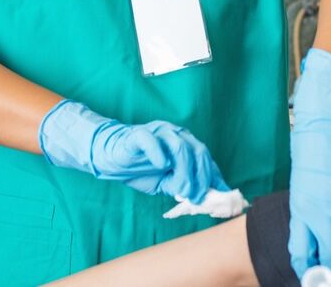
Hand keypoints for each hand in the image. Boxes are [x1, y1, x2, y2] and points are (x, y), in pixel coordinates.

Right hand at [40, 100, 228, 203]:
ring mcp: (158, 133)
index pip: (205, 158)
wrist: (110, 158)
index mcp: (185, 143)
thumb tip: (203, 198)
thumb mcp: (166, 182)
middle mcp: (175, 134)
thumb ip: (183, 185)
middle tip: (197, 196)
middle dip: (200, 176)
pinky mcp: (139, 135)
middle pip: (197, 151)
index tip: (219, 195)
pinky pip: (152, 140)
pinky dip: (159, 152)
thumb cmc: (141, 169)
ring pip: (180, 147)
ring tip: (182, 190)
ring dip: (184, 170)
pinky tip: (162, 166)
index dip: (213, 176)